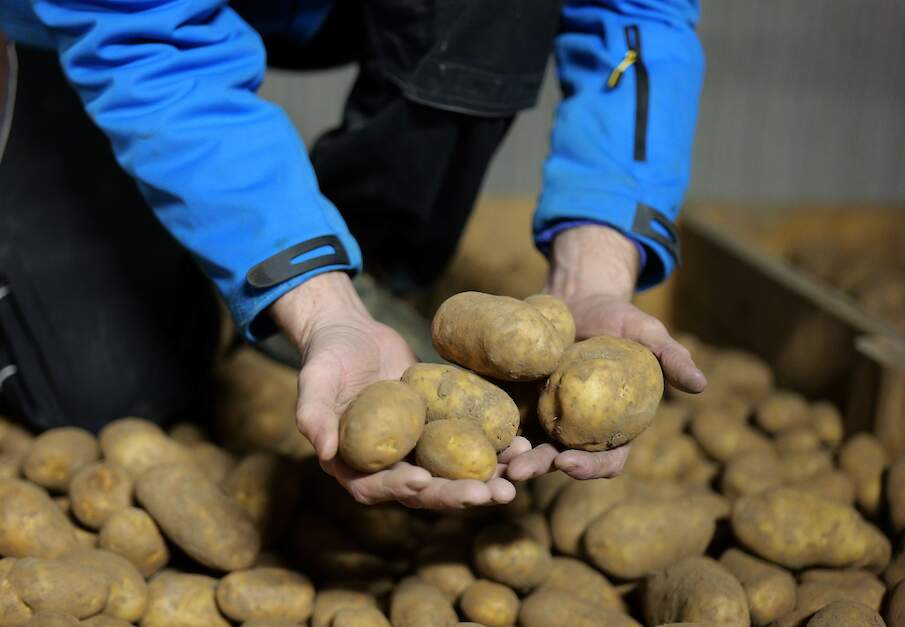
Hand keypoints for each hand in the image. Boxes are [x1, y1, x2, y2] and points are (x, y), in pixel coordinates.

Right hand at [270, 272, 521, 508]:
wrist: (354, 334)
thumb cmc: (327, 357)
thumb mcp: (314, 380)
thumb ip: (312, 415)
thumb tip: (324, 451)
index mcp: (354, 465)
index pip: (377, 487)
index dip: (399, 488)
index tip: (421, 480)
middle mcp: (390, 465)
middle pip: (425, 490)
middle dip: (459, 494)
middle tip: (493, 493)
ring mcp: (419, 449)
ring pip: (454, 473)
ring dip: (487, 478)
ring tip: (519, 475)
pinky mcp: (441, 429)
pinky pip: (469, 444)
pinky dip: (496, 448)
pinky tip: (523, 445)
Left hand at [507, 225, 706, 481]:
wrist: (576, 298)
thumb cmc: (617, 318)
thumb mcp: (646, 332)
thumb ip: (671, 357)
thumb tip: (702, 384)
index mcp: (612, 426)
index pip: (606, 461)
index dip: (590, 469)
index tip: (569, 464)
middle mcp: (577, 430)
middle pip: (559, 461)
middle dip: (539, 469)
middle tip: (518, 471)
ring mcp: (544, 418)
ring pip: (526, 449)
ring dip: (509, 459)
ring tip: (492, 462)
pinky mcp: (516, 401)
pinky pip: (502, 422)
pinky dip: (489, 432)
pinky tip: (470, 433)